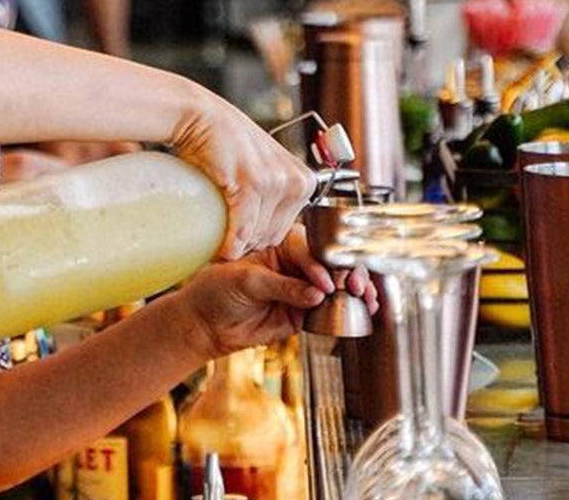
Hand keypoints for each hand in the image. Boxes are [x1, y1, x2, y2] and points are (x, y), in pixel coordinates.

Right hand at [168, 92, 314, 258]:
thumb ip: (275, 194)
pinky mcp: (252, 184)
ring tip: (220, 229)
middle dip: (247, 240)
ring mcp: (276, 182)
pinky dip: (230, 244)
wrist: (201, 116)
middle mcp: (296, 181)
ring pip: (256, 236)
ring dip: (236, 242)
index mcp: (303, 180)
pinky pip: (243, 231)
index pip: (284, 230)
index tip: (239, 231)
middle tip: (225, 229)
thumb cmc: (227, 141)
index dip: (258, 235)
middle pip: (272, 237)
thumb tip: (263, 236)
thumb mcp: (264, 166)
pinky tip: (220, 246)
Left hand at [177, 228, 375, 359]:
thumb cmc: (216, 288)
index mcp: (280, 246)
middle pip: (329, 265)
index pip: (309, 248)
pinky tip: (360, 310)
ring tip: (365, 296)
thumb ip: (283, 287)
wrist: (204, 322)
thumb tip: (316, 294)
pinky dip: (345, 311)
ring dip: (353, 290)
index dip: (321, 263)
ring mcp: (299, 290)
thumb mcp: (247, 281)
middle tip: (354, 285)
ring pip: (334, 288)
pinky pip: (326, 312)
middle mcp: (294, 265)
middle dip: (346, 272)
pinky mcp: (300, 315)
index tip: (326, 280)